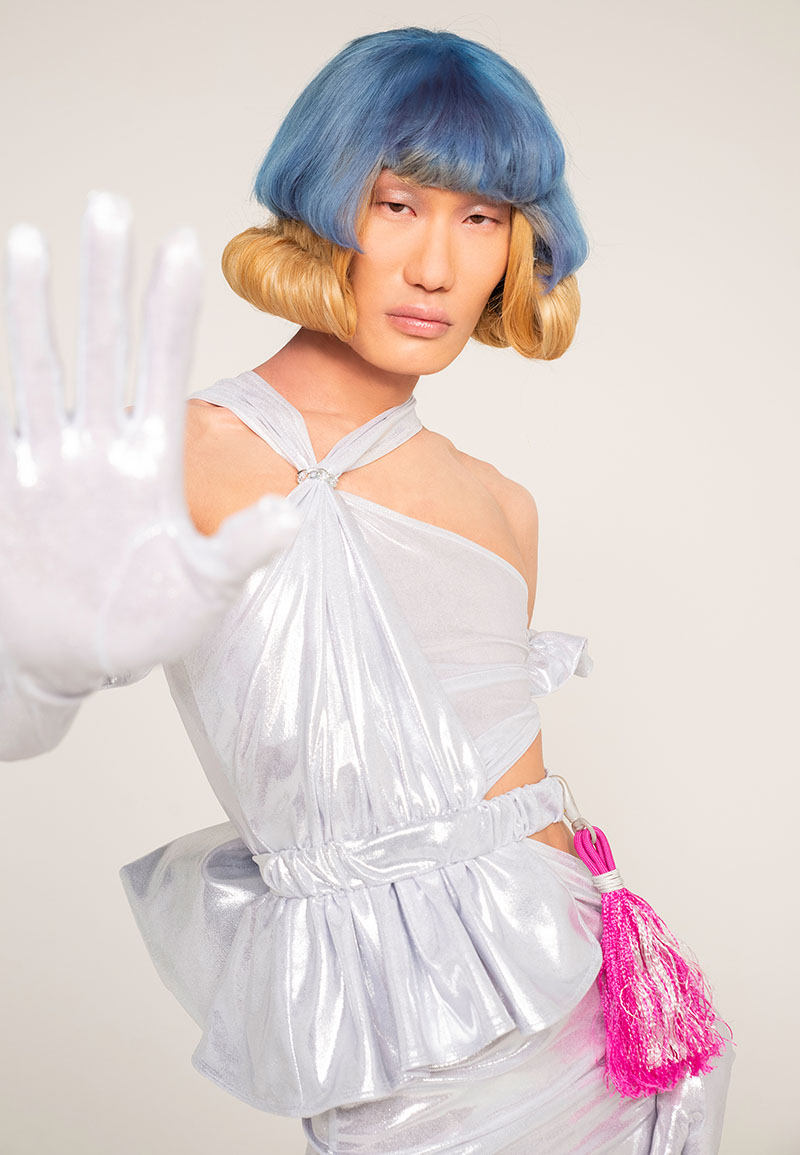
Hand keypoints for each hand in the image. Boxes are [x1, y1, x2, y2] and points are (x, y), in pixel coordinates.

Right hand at [0, 192, 299, 695]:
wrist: (58, 660)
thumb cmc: (137, 629)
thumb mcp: (203, 593)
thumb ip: (240, 551)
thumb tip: (291, 514)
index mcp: (152, 463)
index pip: (163, 367)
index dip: (170, 309)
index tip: (183, 246)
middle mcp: (100, 448)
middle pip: (105, 347)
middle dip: (107, 280)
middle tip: (111, 205)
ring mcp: (50, 460)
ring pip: (45, 367)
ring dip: (39, 307)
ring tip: (37, 238)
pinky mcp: (11, 481)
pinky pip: (2, 414)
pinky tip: (2, 312)